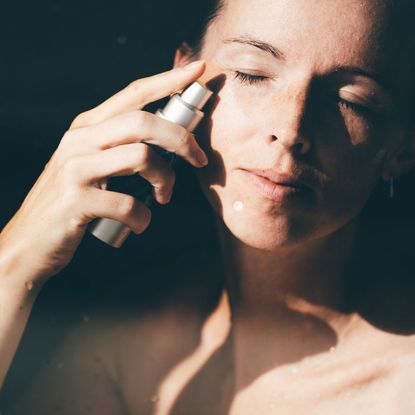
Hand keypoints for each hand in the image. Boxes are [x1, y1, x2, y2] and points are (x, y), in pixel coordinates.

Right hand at [0, 60, 207, 282]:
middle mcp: (80, 140)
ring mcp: (75, 168)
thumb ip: (123, 148)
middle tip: (199, 159)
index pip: (134, 93)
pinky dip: (143, 218)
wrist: (31, 241)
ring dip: (166, 180)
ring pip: (141, 157)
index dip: (169, 80)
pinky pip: (128, 204)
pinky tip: (139, 224)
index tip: (199, 72)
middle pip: (144, 121)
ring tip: (163, 197)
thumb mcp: (94, 165)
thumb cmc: (75, 201)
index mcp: (88, 127)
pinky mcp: (76, 201)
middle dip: (182, 139)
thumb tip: (173, 141)